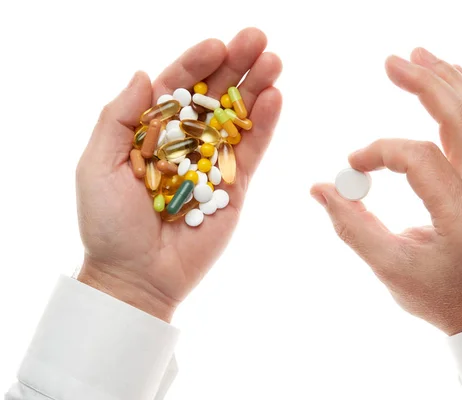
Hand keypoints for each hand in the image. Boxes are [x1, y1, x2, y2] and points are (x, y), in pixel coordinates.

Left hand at [76, 28, 281, 321]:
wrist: (137, 275)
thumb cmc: (108, 223)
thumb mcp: (97, 164)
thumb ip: (118, 118)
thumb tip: (142, 74)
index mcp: (151, 131)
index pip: (177, 87)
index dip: (196, 63)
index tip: (217, 44)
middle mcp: (185, 141)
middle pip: (214, 96)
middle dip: (237, 65)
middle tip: (258, 38)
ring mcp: (212, 162)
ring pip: (238, 118)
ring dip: (257, 88)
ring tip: (275, 61)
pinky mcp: (234, 185)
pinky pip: (251, 151)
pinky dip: (265, 125)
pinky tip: (275, 98)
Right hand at [311, 48, 461, 334]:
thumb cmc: (443, 298)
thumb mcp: (391, 270)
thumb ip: (352, 227)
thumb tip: (321, 188)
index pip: (420, 160)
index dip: (380, 152)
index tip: (352, 167)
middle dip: (425, 84)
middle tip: (392, 61)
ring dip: (447, 81)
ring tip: (418, 56)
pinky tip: (446, 78)